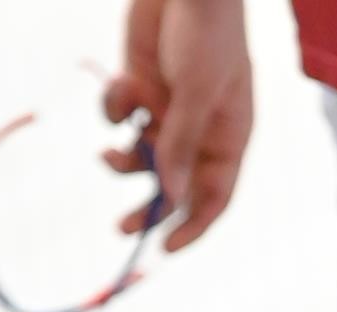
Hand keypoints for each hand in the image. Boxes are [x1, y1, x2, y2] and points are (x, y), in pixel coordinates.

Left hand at [101, 0, 252, 250]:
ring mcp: (168, 111)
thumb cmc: (208, 38)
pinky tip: (122, 85)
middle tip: (121, 228)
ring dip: (122, 159)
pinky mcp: (140, 89)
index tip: (166, 247)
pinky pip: (120, 115)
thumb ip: (179, 143)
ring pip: (140, 154)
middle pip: (175, 185)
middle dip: (148, 207)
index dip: (194, 225)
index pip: (215, 195)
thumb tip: (170, 195)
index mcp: (228, 139)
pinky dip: (114, 107)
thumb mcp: (194, 94)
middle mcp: (199, 132)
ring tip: (108, 153)